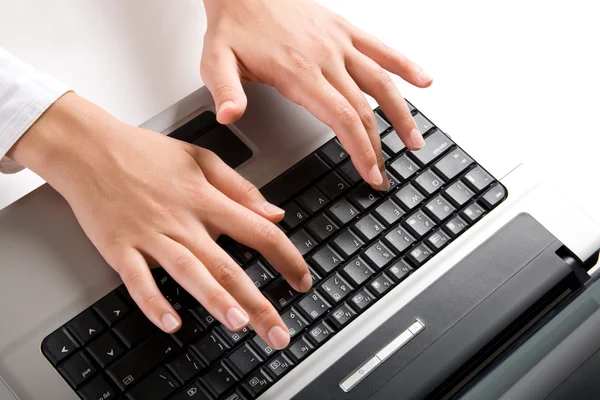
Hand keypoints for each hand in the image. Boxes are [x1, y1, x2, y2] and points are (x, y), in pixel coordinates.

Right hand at [8, 93, 311, 349]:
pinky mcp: (119, 248)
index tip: (302, 281)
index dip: (286, 259)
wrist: (89, 148)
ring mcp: (150, 236)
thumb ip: (240, 188)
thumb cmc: (144, 153)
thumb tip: (275, 213)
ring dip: (215, 299)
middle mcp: (182, 220)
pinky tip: (171, 323)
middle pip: (227, 265)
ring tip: (238, 323)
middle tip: (277, 331)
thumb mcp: (201, 159)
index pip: (259, 232)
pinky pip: (137, 280)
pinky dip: (154, 302)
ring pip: (189, 272)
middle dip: (257, 302)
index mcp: (206, 199)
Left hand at [201, 0, 432, 190]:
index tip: (371, 172)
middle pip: (364, 109)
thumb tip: (230, 117)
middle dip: (378, 146)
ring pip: (381, 82)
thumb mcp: (216, 60)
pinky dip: (405, 65)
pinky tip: (424, 81)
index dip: (361, 149)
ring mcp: (339, 43)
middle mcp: (326, 58)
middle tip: (385, 174)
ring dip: (402, 114)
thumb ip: (224, 91)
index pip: (342, 118)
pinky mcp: (344, 30)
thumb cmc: (234, 23)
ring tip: (414, 140)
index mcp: (299, 72)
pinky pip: (381, 48)